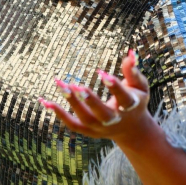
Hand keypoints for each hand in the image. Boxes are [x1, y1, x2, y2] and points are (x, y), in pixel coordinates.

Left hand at [39, 50, 153, 142]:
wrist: (131, 130)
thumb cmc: (135, 101)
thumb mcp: (140, 86)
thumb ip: (133, 71)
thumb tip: (130, 53)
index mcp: (129, 107)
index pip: (123, 98)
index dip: (114, 87)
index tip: (101, 73)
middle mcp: (114, 120)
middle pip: (102, 114)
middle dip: (90, 101)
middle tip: (77, 86)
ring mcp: (100, 128)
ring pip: (84, 118)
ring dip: (72, 103)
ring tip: (60, 84)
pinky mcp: (88, 131)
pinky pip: (72, 123)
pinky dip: (59, 113)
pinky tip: (45, 101)